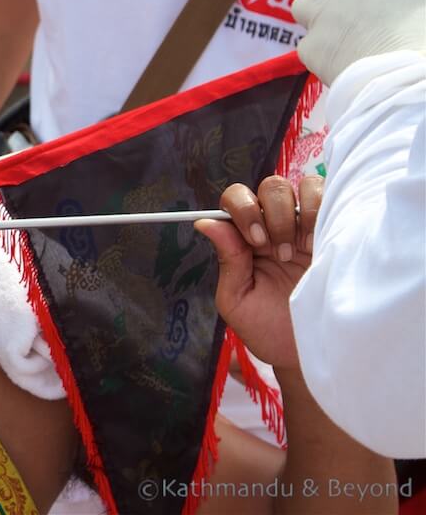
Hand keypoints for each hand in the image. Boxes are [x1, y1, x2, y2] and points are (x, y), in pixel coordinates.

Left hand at [195, 175, 322, 368]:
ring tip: (301, 250)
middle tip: (277, 252)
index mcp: (245, 240)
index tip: (254, 240)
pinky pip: (327, 195)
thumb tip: (205, 223)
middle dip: (271, 214)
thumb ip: (227, 260)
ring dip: (295, 214)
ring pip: (296, 186)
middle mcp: (274, 227)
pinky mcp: (333, 230)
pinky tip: (319, 244)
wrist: (309, 352)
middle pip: (268, 187)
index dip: (243, 210)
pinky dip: (321, 209)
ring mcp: (305, 227)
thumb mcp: (237, 301)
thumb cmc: (269, 329)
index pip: (236, 200)